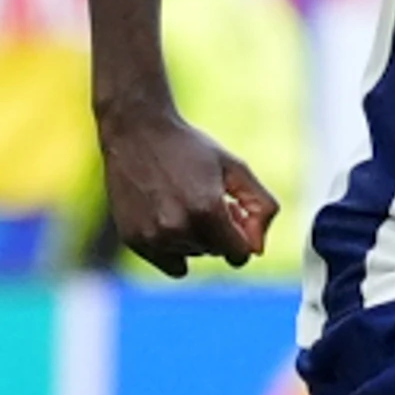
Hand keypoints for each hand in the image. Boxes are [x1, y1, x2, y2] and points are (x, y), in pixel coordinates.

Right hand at [100, 110, 278, 276]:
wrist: (136, 131)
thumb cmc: (190, 147)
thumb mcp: (236, 167)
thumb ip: (261, 207)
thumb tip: (257, 250)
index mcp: (207, 211)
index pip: (240, 253)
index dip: (241, 232)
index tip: (232, 209)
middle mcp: (178, 229)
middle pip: (215, 252)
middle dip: (218, 230)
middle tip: (204, 196)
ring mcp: (153, 237)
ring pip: (191, 255)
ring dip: (194, 236)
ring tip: (182, 200)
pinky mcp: (134, 240)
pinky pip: (169, 263)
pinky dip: (173, 247)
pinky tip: (167, 217)